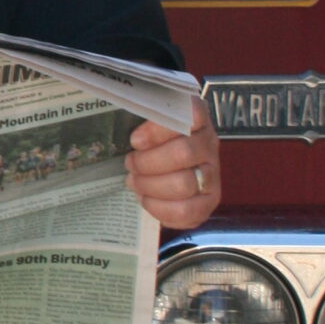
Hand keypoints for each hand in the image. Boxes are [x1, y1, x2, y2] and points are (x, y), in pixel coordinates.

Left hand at [127, 98, 220, 230]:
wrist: (169, 177)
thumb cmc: (152, 146)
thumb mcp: (147, 125)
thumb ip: (138, 117)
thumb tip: (111, 113)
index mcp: (196, 118)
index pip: (190, 115)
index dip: (159, 129)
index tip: (134, 140)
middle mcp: (209, 143)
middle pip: (183, 153)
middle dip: (147, 163)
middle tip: (129, 164)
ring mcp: (213, 173)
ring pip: (183, 183)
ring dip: (150, 186)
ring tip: (135, 182)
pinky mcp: (210, 200)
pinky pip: (187, 210)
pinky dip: (160, 208)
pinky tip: (146, 199)